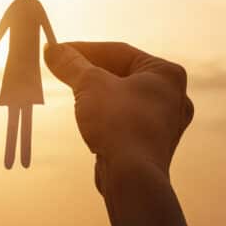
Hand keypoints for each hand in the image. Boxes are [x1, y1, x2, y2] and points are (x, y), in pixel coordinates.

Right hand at [44, 42, 193, 192]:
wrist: (133, 176)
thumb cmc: (119, 122)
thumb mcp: (89, 85)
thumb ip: (71, 64)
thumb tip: (52, 49)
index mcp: (166, 73)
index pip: (119, 51)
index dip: (84, 48)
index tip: (58, 50)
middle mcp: (173, 96)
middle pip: (122, 74)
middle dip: (90, 71)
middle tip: (62, 69)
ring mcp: (165, 122)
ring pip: (123, 98)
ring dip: (96, 93)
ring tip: (72, 93)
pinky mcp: (153, 143)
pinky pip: (125, 119)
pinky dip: (106, 114)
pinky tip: (87, 119)